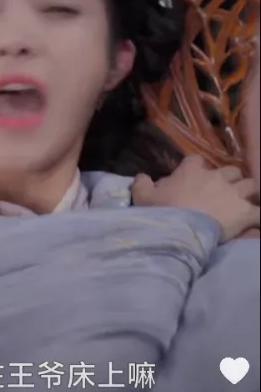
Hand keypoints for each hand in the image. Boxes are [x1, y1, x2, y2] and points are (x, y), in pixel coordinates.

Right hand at [132, 155, 259, 241]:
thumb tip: (141, 176)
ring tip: (243, 202)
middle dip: (229, 179)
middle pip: (230, 171)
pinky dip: (258, 215)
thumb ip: (141, 184)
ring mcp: (233, 193)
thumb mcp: (142, 197)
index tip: (192, 176)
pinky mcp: (245, 212)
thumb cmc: (161, 212)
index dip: (196, 168)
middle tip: (222, 192)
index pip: (197, 160)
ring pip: (250, 184)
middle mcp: (216, 177)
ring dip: (247, 192)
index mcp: (192, 171)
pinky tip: (257, 219)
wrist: (180, 231)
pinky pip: (259, 212)